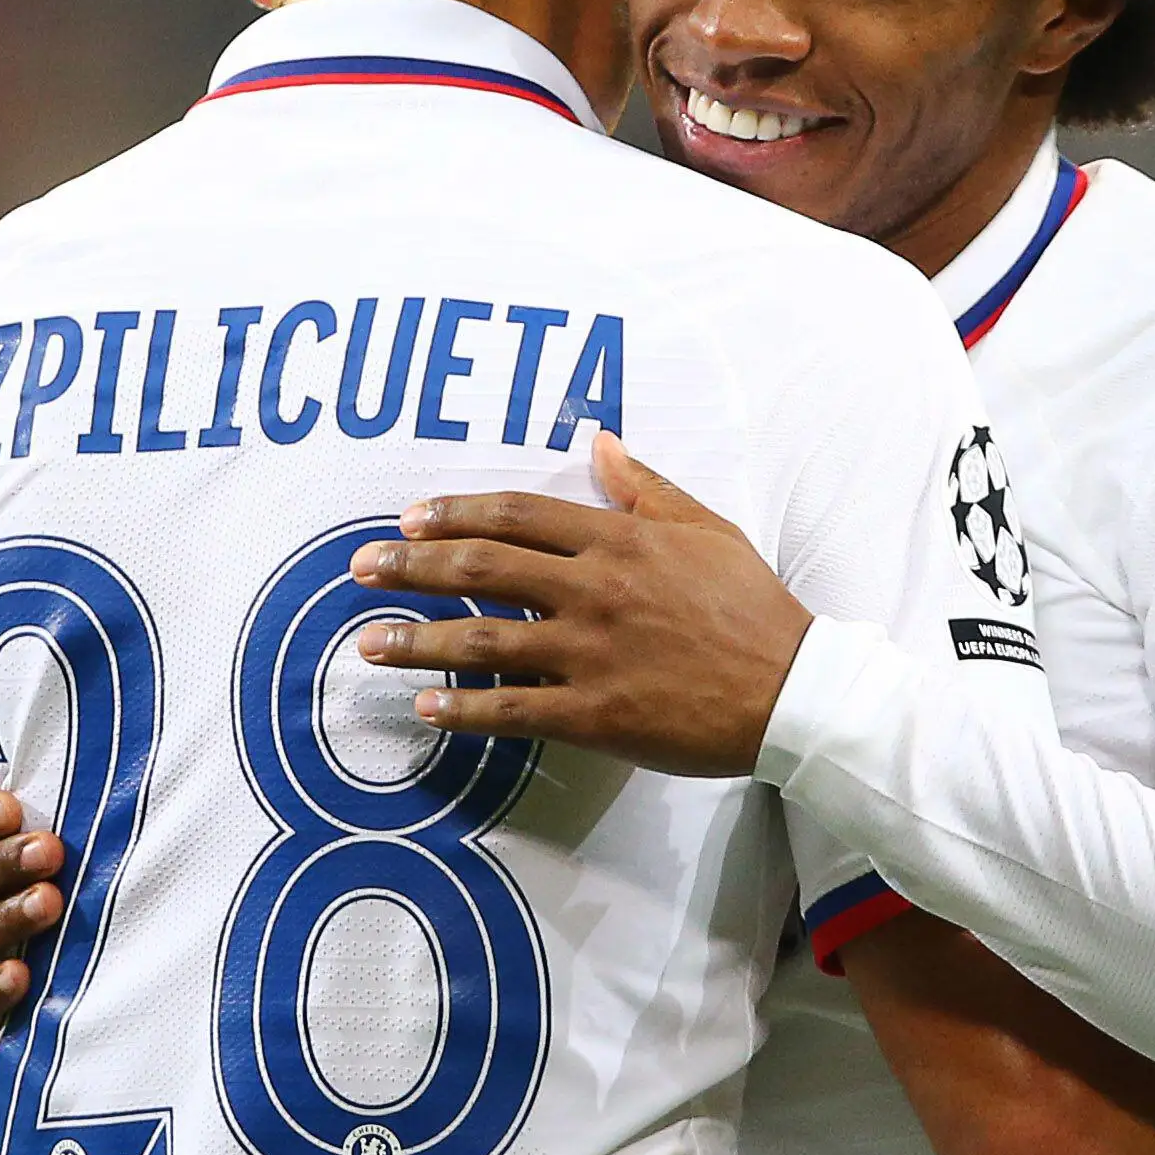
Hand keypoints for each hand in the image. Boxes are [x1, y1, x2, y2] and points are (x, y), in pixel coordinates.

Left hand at [349, 431, 812, 773]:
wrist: (793, 690)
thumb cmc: (753, 609)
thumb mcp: (706, 529)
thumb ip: (645, 486)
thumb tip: (599, 441)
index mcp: (619, 540)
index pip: (516, 515)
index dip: (454, 514)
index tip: (408, 520)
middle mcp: (595, 590)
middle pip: (481, 568)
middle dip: (410, 566)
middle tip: (361, 569)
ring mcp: (591, 653)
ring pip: (482, 640)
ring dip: (416, 638)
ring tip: (367, 641)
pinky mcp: (596, 714)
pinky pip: (513, 709)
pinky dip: (462, 709)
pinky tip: (423, 706)